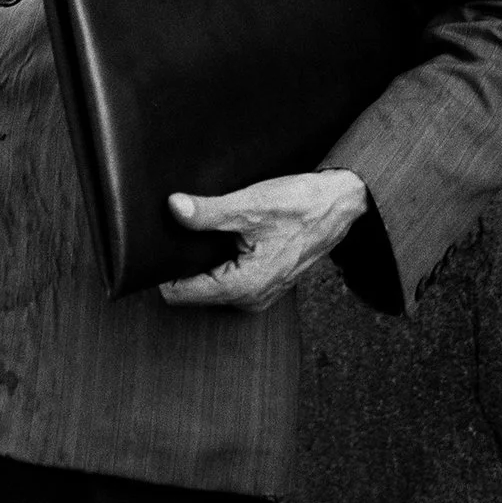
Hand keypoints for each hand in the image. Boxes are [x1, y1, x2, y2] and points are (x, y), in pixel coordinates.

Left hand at [157, 169, 369, 311]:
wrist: (339, 204)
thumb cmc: (301, 206)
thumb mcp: (250, 205)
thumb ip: (208, 212)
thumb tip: (173, 208)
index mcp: (242, 287)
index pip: (179, 293)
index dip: (164, 267)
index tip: (161, 242)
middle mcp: (248, 299)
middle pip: (192, 289)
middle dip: (184, 260)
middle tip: (185, 228)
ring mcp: (257, 293)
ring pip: (210, 282)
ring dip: (204, 258)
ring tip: (209, 228)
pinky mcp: (263, 281)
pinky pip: (228, 276)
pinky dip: (221, 257)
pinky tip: (228, 233)